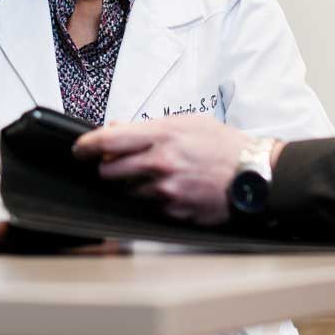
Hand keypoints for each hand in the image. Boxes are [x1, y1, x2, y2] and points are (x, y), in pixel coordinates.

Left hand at [73, 115, 247, 224]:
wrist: (254, 174)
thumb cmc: (223, 146)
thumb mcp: (188, 123)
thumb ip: (149, 126)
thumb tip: (117, 128)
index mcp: (162, 136)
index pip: (108, 140)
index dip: (86, 146)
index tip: (80, 149)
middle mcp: (160, 163)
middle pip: (109, 171)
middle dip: (108, 168)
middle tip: (118, 164)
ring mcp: (166, 191)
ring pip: (126, 192)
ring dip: (131, 186)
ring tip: (155, 177)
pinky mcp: (174, 212)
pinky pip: (148, 208)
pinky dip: (152, 201)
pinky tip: (171, 190)